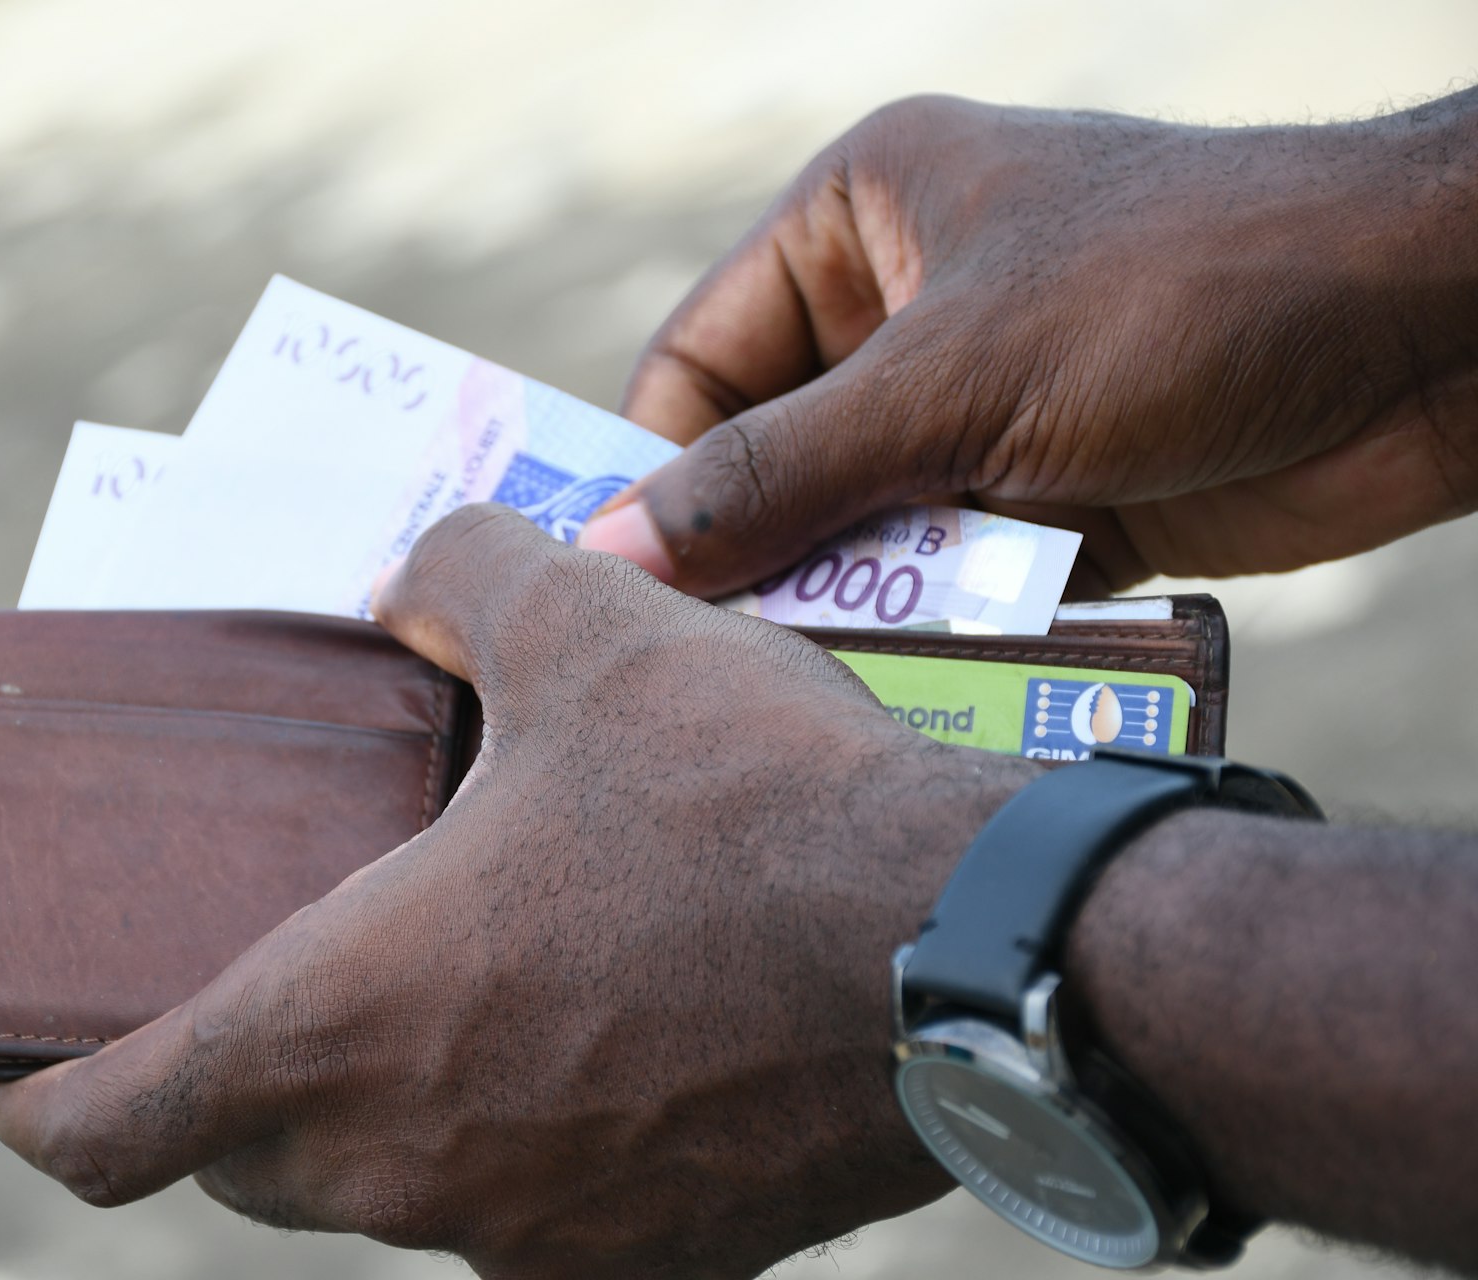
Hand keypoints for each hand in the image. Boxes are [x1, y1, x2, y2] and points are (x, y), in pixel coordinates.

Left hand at [0, 504, 1034, 1278]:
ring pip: (400, 1196)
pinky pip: (540, 1226)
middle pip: (252, 1163)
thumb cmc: (745, 797)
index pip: (107, 1135)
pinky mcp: (660, 1273)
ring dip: (403, 1111)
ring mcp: (537, 1241)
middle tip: (299, 971)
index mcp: (338, 1025)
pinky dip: (535, 1153)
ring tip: (480, 990)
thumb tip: (414, 579)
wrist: (970, 950)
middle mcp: (411, 1169)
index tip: (37, 1076)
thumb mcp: (585, 628)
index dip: (47, 1104)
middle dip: (242, 1084)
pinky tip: (615, 1050)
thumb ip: (458, 580)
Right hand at [581, 94, 1477, 596]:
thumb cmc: (1181, 295)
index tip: (623, 587)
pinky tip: (914, 674)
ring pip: (854, 527)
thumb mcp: (955, 381)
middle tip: (713, 656)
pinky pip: (942, 572)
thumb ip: (778, 475)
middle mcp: (904, 310)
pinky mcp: (1045, 491)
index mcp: (859, 218)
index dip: (654, 472)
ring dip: (846, 599)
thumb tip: (613, 552)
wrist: (1427, 341)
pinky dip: (929, 625)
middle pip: (769, 455)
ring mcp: (978, 405)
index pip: (698, 360)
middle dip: (756, 550)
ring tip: (818, 672)